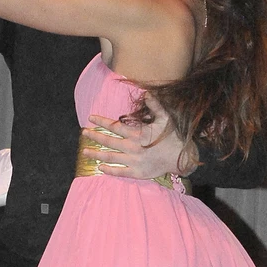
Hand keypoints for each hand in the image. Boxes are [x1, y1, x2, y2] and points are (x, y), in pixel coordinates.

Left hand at [82, 103, 198, 179]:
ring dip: (96, 154)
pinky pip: (120, 172)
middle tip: (84, 132)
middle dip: (95, 136)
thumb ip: (155, 105)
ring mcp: (133, 161)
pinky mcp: (137, 172)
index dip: (101, 121)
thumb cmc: (173, 137)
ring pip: (111, 157)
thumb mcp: (165, 118)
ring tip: (84, 152)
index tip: (90, 118)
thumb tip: (147, 93)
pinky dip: (109, 170)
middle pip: (108, 141)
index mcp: (137, 133)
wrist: (182, 158)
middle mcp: (132, 147)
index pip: (115, 126)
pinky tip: (100, 168)